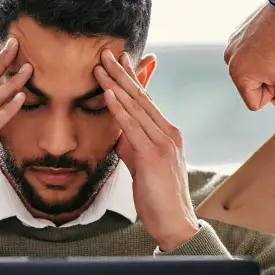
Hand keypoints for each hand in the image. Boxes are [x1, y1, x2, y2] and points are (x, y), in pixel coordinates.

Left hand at [94, 49, 198, 250]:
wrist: (174, 223)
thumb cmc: (157, 197)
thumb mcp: (142, 165)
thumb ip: (132, 145)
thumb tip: (118, 132)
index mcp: (167, 133)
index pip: (146, 99)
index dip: (132, 78)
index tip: (120, 59)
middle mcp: (168, 132)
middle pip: (141, 96)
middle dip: (122, 73)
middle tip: (106, 51)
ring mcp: (163, 142)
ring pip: (136, 106)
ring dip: (116, 84)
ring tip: (100, 66)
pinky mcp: (154, 154)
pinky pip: (132, 126)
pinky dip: (119, 108)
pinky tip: (108, 94)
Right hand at [223, 3, 274, 111]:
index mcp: (238, 73)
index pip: (255, 103)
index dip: (274, 93)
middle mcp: (229, 58)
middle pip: (252, 85)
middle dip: (270, 78)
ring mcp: (233, 42)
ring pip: (254, 68)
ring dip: (268, 64)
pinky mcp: (241, 31)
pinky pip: (254, 51)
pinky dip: (266, 49)